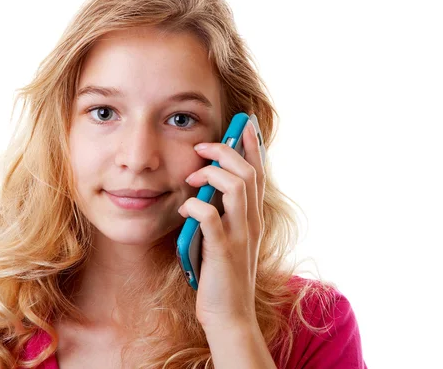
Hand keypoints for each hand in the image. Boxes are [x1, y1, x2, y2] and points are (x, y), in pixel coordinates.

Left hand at [178, 120, 265, 330]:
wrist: (230, 317)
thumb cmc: (222, 276)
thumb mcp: (228, 239)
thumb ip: (223, 214)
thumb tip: (205, 189)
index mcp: (253, 218)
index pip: (259, 173)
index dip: (253, 146)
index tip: (244, 125)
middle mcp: (251, 223)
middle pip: (248, 172)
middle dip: (225, 151)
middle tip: (202, 149)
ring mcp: (240, 237)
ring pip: (236, 187)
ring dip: (212, 174)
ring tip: (191, 177)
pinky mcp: (223, 251)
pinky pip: (211, 217)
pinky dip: (195, 205)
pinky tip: (184, 208)